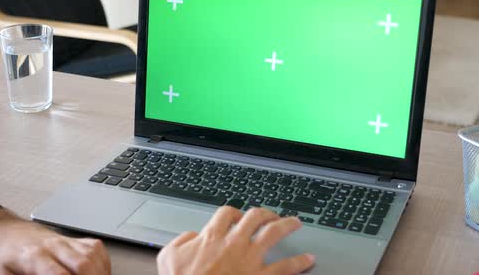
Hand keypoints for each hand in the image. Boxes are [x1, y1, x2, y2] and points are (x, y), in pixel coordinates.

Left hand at [0, 208, 110, 274]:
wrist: (7, 234)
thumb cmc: (5, 259)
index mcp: (33, 258)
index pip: (59, 274)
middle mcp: (54, 246)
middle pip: (83, 264)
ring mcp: (68, 241)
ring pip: (93, 256)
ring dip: (99, 273)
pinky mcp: (77, 240)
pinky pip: (97, 250)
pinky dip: (103, 264)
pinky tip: (98, 273)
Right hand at [157, 206, 314, 274]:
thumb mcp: (169, 257)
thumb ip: (181, 240)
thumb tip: (191, 235)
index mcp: (212, 236)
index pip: (227, 212)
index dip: (234, 211)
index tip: (237, 215)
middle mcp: (234, 243)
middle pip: (255, 216)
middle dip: (265, 213)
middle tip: (272, 215)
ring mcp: (250, 260)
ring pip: (274, 233)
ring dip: (288, 225)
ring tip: (296, 223)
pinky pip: (285, 267)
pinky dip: (300, 262)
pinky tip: (309, 259)